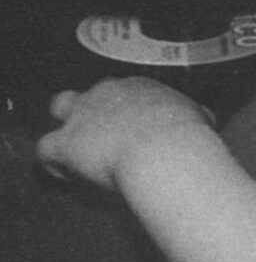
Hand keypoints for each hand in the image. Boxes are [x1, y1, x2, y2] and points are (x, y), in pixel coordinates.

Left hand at [37, 77, 215, 189]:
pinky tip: (70, 175)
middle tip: (105, 137)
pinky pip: (45, 149)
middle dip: (92, 111)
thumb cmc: (186, 136)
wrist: (165, 152)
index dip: (125, 112)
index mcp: (139, 86)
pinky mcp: (64, 142)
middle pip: (89, 93)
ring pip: (59, 105)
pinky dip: (54, 163)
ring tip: (79, 151)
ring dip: (67, 124)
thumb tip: (204, 118)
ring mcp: (82, 115)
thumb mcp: (198, 116)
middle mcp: (107, 93)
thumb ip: (194, 114)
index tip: (133, 130)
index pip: (123, 91)